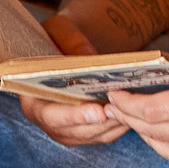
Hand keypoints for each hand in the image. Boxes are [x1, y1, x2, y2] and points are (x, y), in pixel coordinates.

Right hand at [20, 14, 129, 146]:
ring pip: (94, 136)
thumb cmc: (59, 38)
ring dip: (115, 124)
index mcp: (33, 100)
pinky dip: (120, 126)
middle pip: (75, 131)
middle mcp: (48, 122)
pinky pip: (105, 135)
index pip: (50, 116)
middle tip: (123, 111)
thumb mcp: (61, 31)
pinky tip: (135, 110)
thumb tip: (91, 59)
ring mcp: (67, 131)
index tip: (98, 111)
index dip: (75, 116)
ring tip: (134, 109)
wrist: (66, 48)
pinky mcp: (86, 133)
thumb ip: (73, 44)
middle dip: (102, 123)